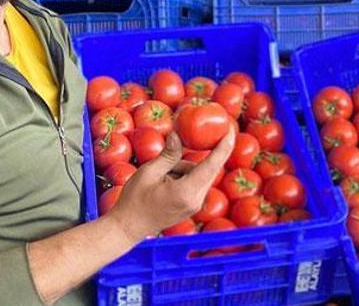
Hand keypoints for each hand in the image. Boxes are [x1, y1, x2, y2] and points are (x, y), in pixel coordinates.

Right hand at [107, 124, 235, 241]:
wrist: (128, 228)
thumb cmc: (134, 201)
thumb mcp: (149, 172)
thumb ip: (168, 155)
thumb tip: (178, 135)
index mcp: (186, 192)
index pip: (212, 165)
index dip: (224, 146)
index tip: (230, 130)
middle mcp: (196, 200)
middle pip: (207, 169)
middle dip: (199, 154)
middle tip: (196, 136)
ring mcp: (195, 205)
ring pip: (199, 175)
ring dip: (185, 167)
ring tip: (161, 174)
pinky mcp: (192, 206)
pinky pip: (195, 183)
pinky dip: (184, 175)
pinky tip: (165, 180)